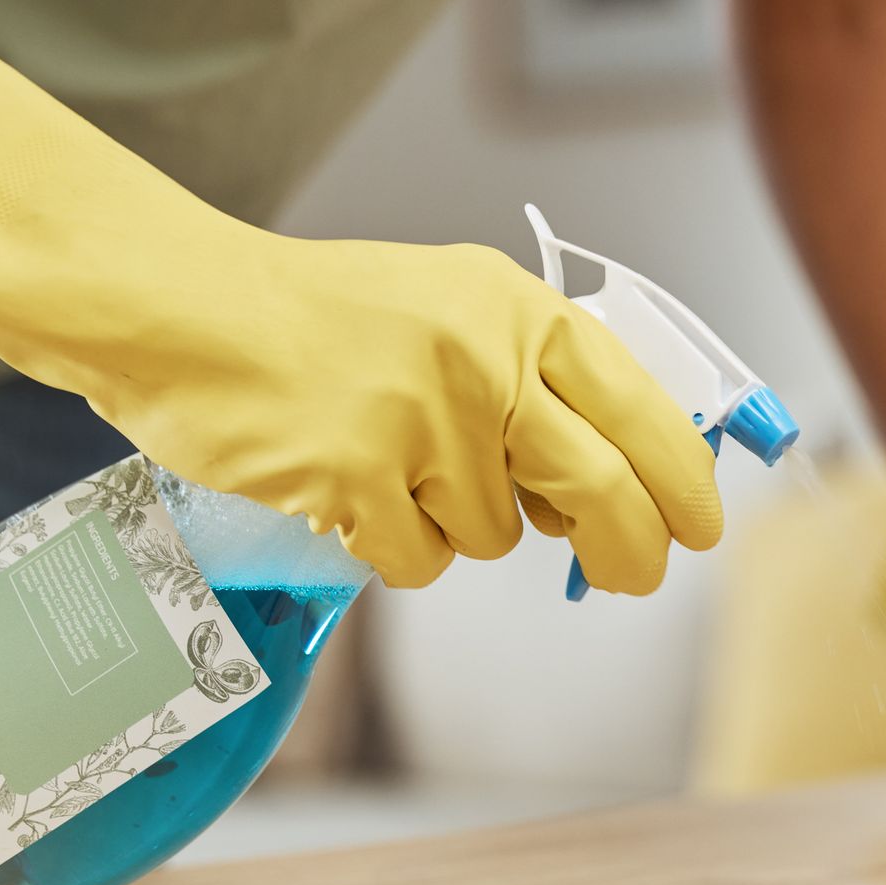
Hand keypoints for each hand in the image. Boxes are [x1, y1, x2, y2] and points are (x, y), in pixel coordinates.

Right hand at [0, 29, 720, 589]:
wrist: (184, 311)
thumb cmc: (317, 317)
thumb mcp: (450, 309)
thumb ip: (531, 377)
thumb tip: (610, 480)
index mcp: (517, 311)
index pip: (640, 405)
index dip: (682, 476)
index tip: (701, 522)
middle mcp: (484, 364)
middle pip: (602, 489)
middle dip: (631, 549)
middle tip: (634, 575)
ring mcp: (423, 426)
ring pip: (496, 536)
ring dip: (459, 527)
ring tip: (389, 464)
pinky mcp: (360, 483)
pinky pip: (419, 562)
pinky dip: (394, 548)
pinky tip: (350, 492)